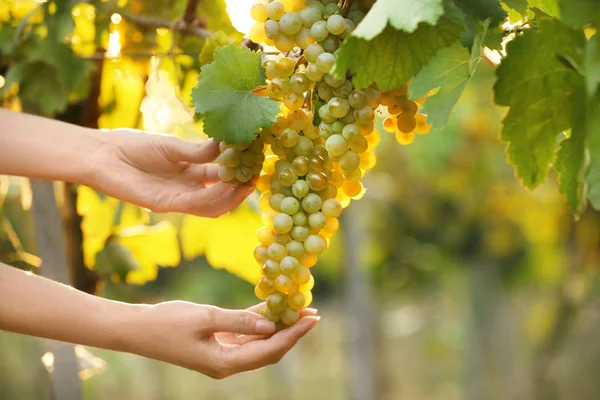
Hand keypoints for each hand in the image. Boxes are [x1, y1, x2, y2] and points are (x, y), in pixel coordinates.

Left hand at [89, 129, 253, 216]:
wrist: (102, 154)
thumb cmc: (134, 146)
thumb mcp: (173, 146)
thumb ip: (199, 151)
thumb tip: (227, 144)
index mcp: (191, 173)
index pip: (223, 178)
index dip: (241, 173)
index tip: (257, 163)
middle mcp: (187, 188)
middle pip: (221, 196)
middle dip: (240, 190)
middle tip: (257, 178)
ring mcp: (176, 198)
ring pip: (211, 206)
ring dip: (230, 197)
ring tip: (246, 184)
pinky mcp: (163, 204)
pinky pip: (193, 204)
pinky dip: (211, 196)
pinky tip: (224, 185)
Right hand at [126, 301, 319, 378]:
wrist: (137, 329)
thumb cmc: (167, 322)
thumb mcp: (205, 318)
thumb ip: (240, 321)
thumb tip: (272, 325)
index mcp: (224, 363)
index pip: (268, 351)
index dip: (293, 335)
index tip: (312, 320)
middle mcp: (227, 363)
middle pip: (268, 350)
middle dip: (291, 332)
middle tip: (312, 313)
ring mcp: (222, 354)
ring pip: (259, 343)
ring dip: (278, 327)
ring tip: (298, 309)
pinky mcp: (217, 343)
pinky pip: (245, 334)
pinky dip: (259, 322)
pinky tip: (272, 307)